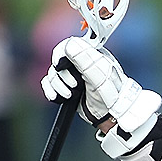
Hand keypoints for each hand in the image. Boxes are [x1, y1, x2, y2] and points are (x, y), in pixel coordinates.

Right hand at [41, 36, 159, 132]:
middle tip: (74, 85)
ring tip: (70, 95)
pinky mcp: (67, 86)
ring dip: (58, 85)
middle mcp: (80, 63)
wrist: (111, 115)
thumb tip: (68, 46)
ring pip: (52, 73)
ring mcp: (73, 75)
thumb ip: (85, 59)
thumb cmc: (112, 95)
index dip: (60, 55)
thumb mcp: (99, 75)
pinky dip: (51, 90)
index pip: (67, 45)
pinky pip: (49, 83)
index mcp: (91, 54)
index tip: (61, 65)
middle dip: (61, 75)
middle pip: (57, 61)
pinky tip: (57, 97)